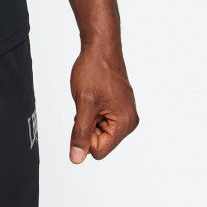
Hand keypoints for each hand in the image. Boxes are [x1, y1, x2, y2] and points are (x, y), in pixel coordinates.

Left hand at [68, 43, 138, 162]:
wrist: (100, 48)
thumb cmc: (94, 71)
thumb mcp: (84, 103)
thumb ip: (81, 133)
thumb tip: (76, 159)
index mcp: (124, 124)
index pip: (99, 150)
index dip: (85, 136)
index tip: (83, 114)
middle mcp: (129, 121)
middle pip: (100, 142)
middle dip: (88, 126)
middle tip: (87, 104)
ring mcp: (126, 113)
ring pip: (100, 131)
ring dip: (90, 118)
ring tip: (91, 98)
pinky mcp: (120, 107)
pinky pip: (102, 120)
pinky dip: (93, 111)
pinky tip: (94, 96)